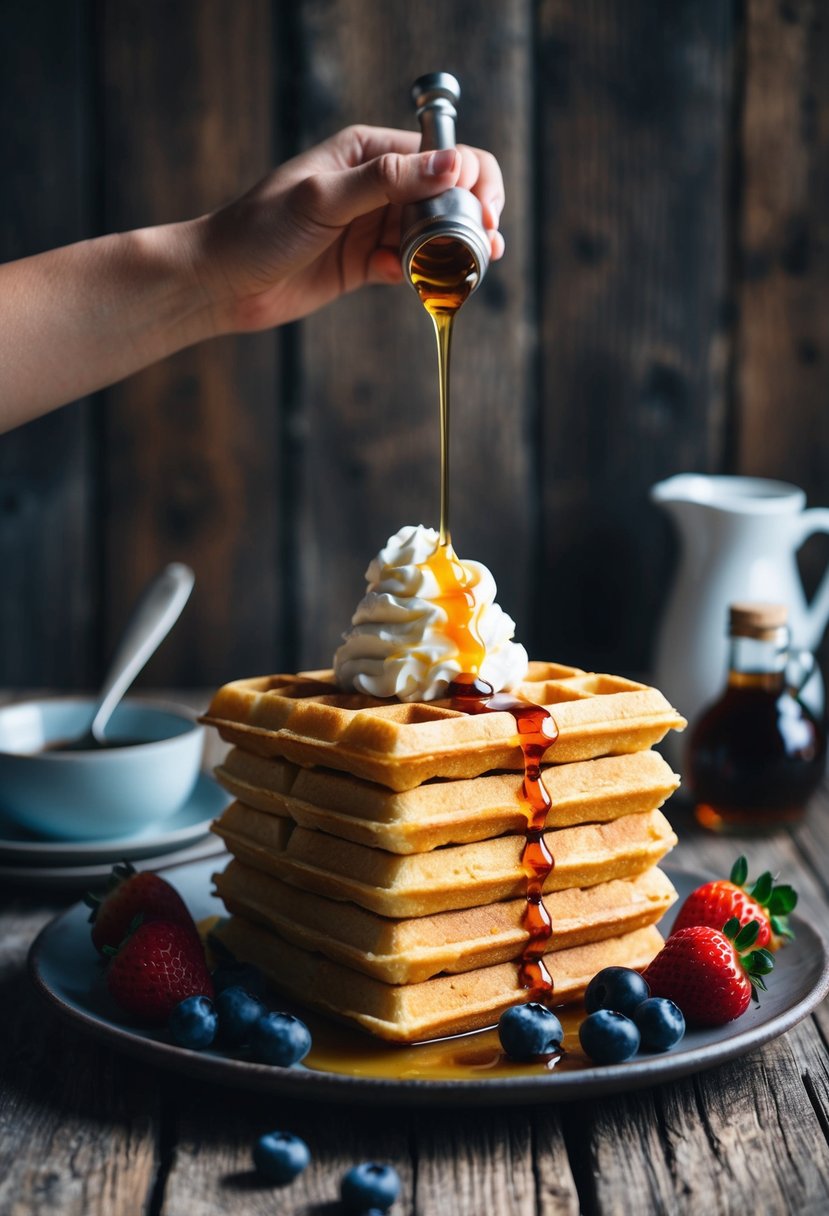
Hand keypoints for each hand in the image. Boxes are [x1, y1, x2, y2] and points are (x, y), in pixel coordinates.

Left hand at [195, 124, 504, 333]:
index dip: (471, 179)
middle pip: (447, 195)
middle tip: (485, 248)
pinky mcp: (367, 263)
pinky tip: (421, 287)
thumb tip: (453, 166)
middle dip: (472, 218)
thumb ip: (388, 181)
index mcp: (369, 151)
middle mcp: (377, 184)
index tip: (483, 213)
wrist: (221, 283)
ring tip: (471, 271)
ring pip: (433, 234)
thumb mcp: (324, 198)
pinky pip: (411, 266)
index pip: (442, 153)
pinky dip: (423, 276)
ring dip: (454, 252)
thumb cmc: (259, 229)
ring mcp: (373, 225)